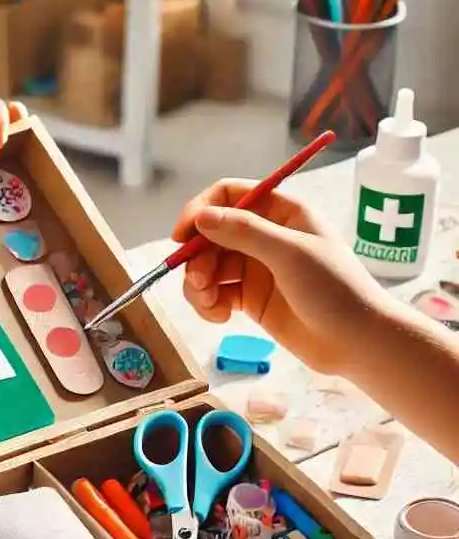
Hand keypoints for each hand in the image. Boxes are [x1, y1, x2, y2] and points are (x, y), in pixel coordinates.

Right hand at [174, 180, 390, 372]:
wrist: (357, 343)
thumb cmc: (335, 290)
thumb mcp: (290, 254)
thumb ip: (245, 233)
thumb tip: (201, 218)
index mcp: (281, 213)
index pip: (229, 196)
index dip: (201, 210)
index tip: (182, 236)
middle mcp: (265, 236)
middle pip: (211, 235)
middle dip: (198, 258)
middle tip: (200, 283)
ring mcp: (256, 269)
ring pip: (208, 266)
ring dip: (199, 285)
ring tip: (211, 306)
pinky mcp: (250, 299)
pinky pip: (215, 294)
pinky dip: (208, 304)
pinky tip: (220, 317)